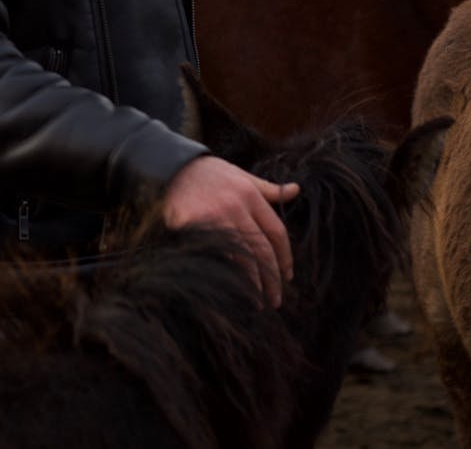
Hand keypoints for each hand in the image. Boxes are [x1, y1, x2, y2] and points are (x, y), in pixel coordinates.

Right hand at [162, 155, 298, 307]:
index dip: (285, 257)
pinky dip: (228, 275)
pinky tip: (232, 289)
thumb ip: (269, 188)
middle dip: (272, 277)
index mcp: (251, 195)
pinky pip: (217, 256)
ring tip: (257, 302)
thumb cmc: (210, 173)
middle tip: (276, 299)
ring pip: (243, 256)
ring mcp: (217, 216)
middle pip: (262, 249)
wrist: (173, 166)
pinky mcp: (197, 225)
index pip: (276, 231)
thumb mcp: (242, 175)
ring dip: (253, 283)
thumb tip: (297, 190)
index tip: (287, 276)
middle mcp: (237, 206)